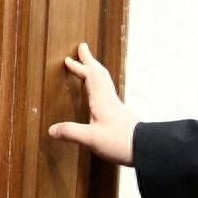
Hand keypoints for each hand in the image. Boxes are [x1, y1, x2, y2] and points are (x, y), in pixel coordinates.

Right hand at [48, 42, 138, 165]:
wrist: (146, 149)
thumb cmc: (120, 142)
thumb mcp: (91, 138)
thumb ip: (71, 132)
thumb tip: (52, 129)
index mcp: (101, 101)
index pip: (90, 76)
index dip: (79, 67)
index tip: (69, 58)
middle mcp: (109, 100)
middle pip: (99, 74)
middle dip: (89, 61)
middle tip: (83, 49)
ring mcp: (115, 107)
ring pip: (104, 82)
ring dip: (95, 71)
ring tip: (89, 66)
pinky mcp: (119, 115)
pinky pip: (106, 92)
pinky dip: (99, 85)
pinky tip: (97, 93)